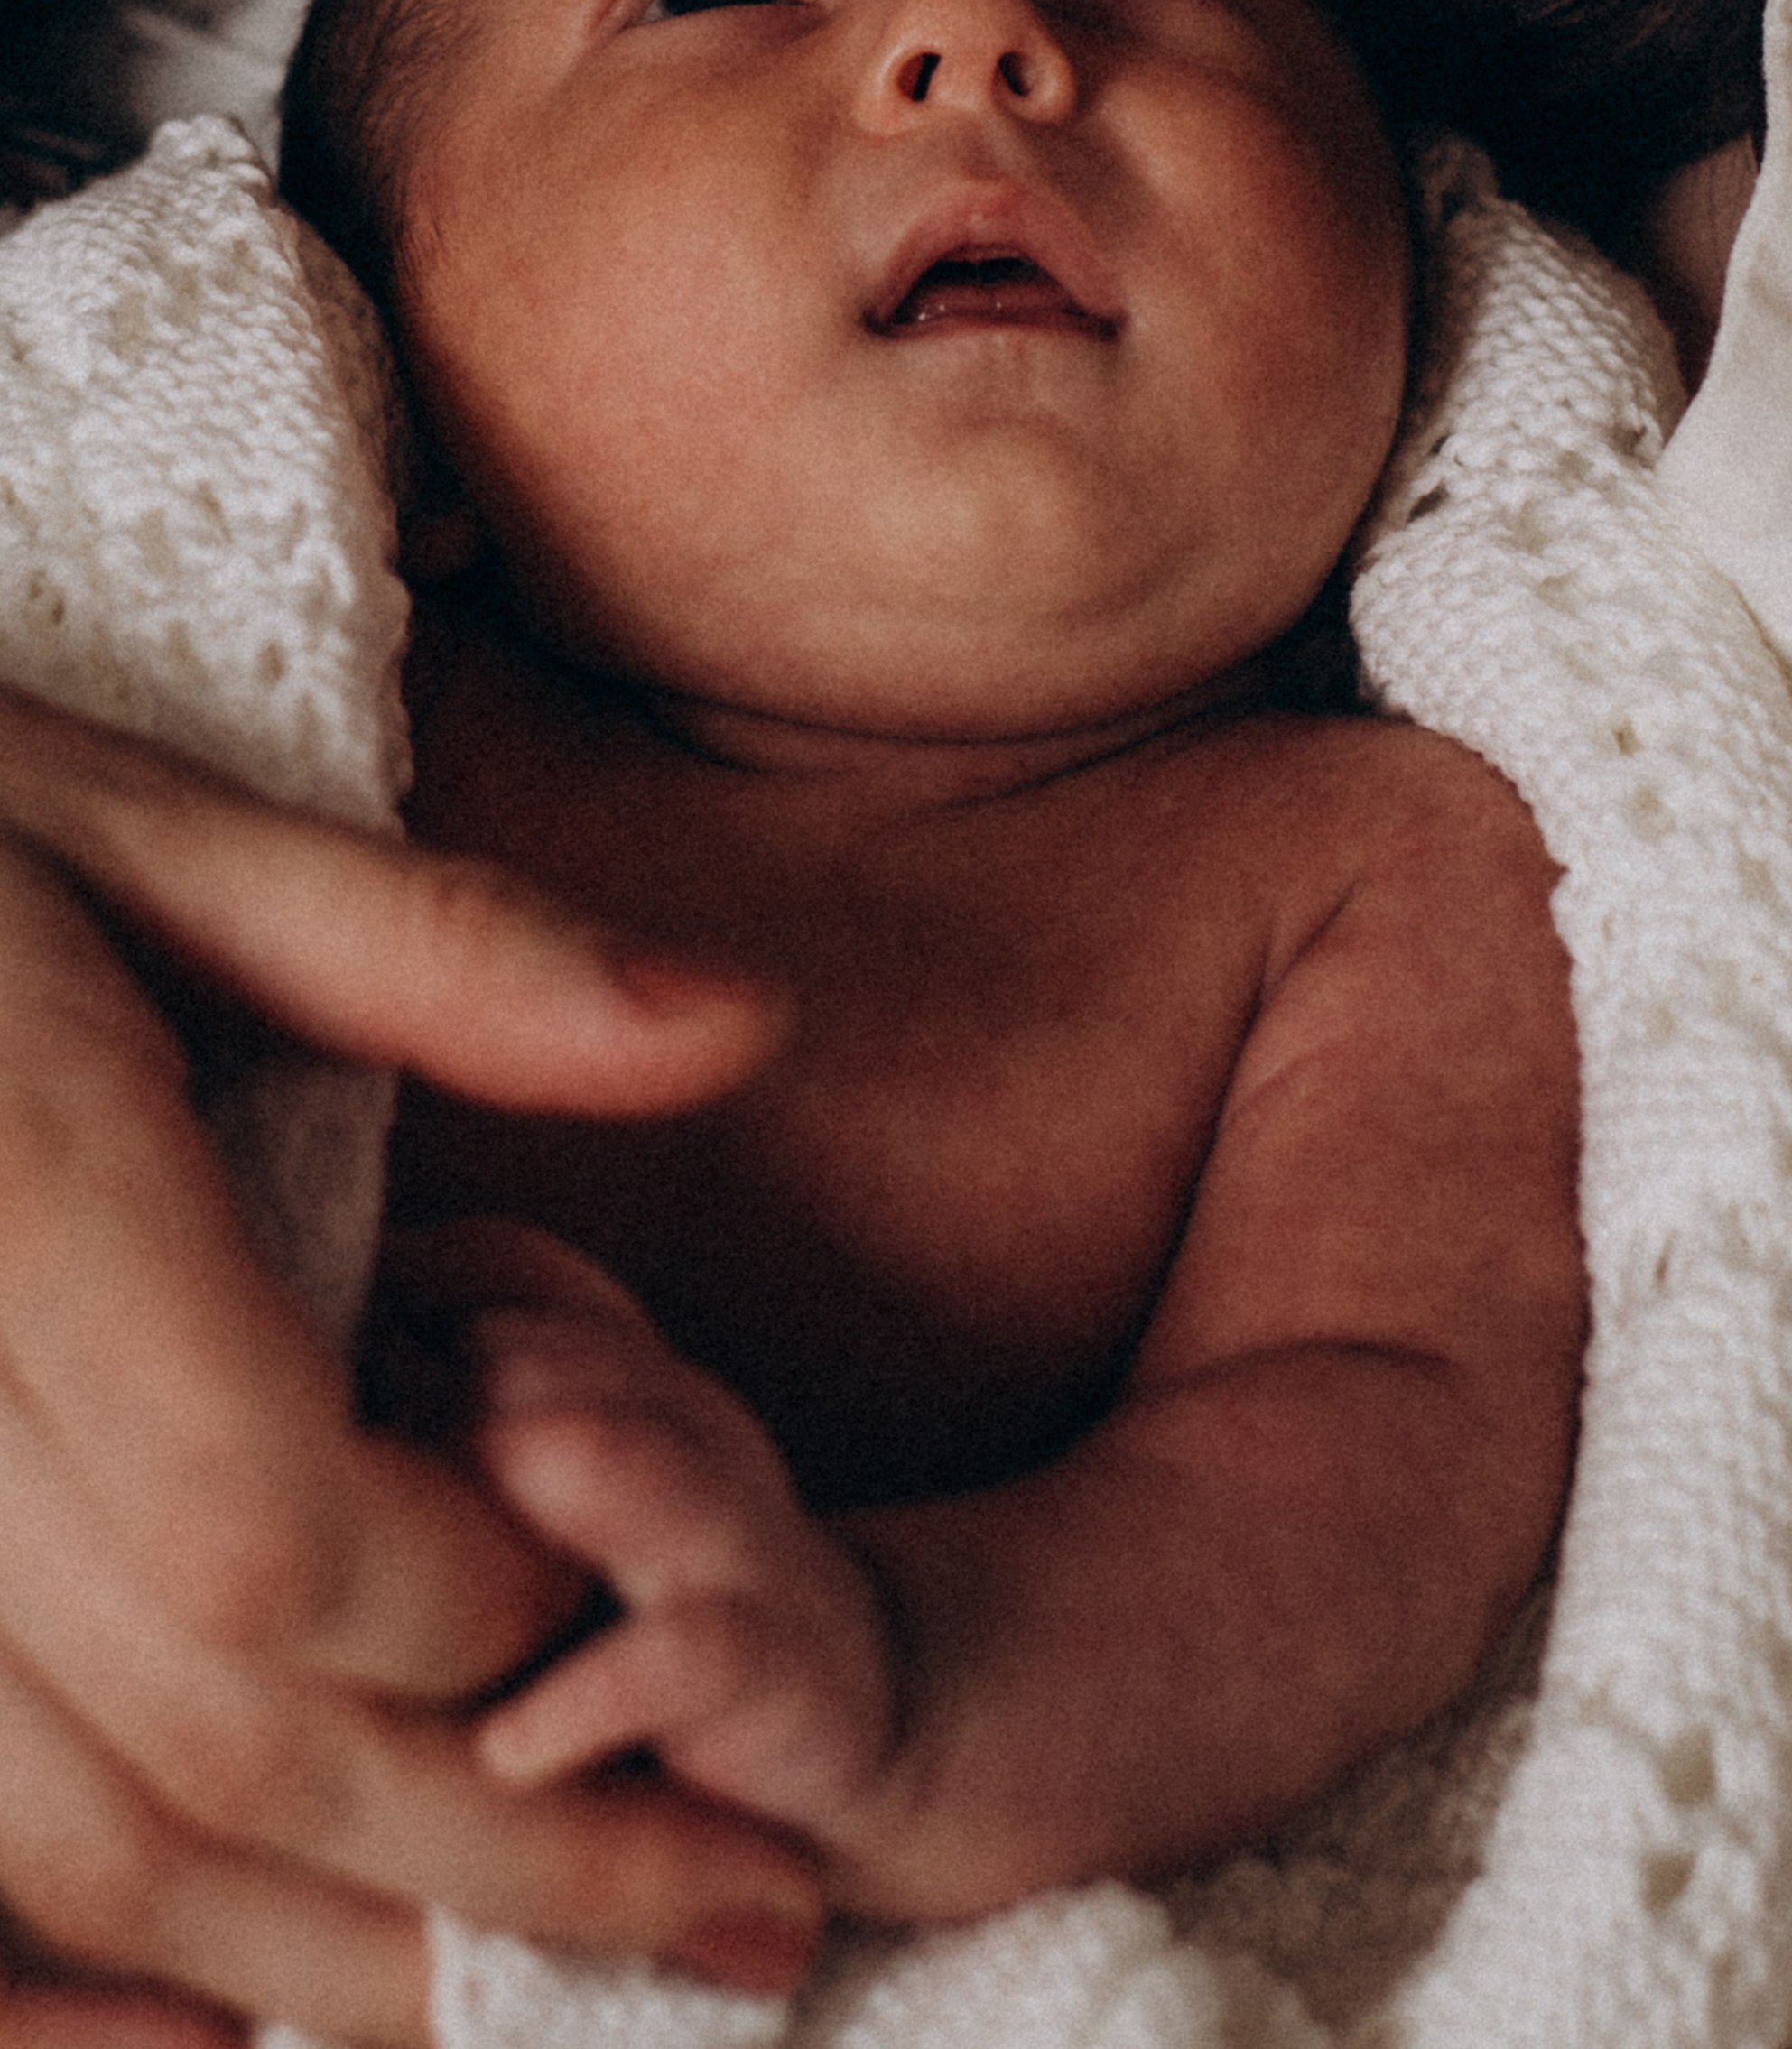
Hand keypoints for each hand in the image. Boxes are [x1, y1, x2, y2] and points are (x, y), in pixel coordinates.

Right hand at [0, 689, 816, 2040]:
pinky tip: (206, 2046)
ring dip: (325, 1955)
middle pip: (212, 1731)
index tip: (619, 1580)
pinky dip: (48, 2014)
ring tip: (555, 1984)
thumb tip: (747, 1022)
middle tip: (745, 1915)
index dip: (489, 1598)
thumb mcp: (151, 834)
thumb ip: (448, 955)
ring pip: (68, 1843)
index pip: (277, 1524)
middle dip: (503, 1852)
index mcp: (17, 1209)